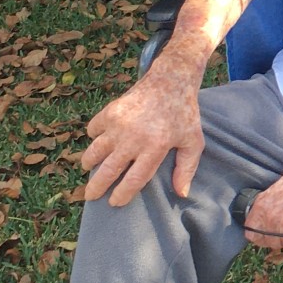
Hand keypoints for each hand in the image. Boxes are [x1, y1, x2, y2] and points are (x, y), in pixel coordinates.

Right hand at [81, 60, 204, 207]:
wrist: (171, 81)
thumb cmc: (184, 115)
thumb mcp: (193, 142)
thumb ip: (187, 168)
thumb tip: (182, 194)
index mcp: (155, 148)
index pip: (133, 180)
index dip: (122, 194)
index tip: (115, 202)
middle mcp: (134, 138)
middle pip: (108, 171)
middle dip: (97, 187)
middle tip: (91, 196)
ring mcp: (119, 124)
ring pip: (95, 151)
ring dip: (89, 163)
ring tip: (90, 169)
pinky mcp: (110, 111)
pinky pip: (93, 129)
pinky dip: (93, 137)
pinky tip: (99, 141)